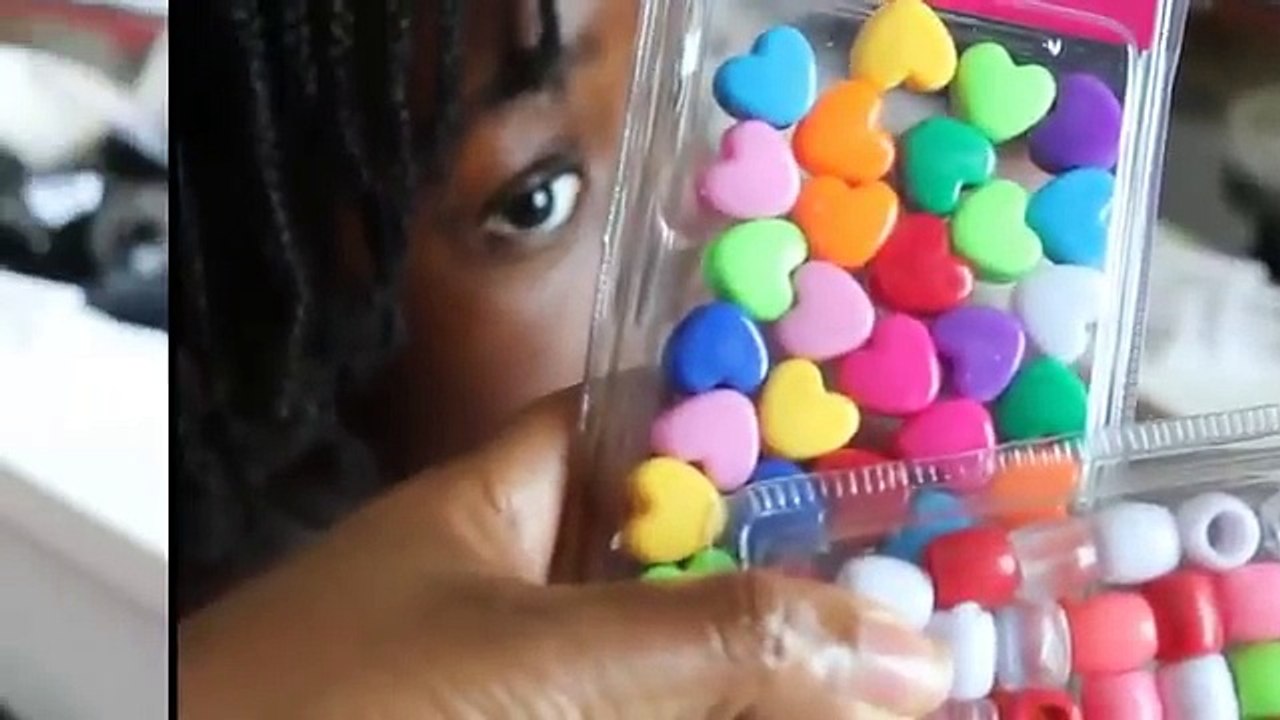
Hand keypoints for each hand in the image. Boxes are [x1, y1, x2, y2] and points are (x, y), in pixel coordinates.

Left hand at [178, 391, 950, 718]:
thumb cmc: (331, 703)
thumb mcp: (535, 657)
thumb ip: (711, 642)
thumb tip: (899, 651)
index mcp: (504, 498)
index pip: (642, 417)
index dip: (749, 411)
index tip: (866, 429)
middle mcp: (521, 584)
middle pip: (683, 556)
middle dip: (793, 575)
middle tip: (924, 589)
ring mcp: (528, 675)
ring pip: (674, 658)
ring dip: (771, 670)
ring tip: (903, 678)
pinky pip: (650, 714)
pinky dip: (720, 715)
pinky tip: (800, 718)